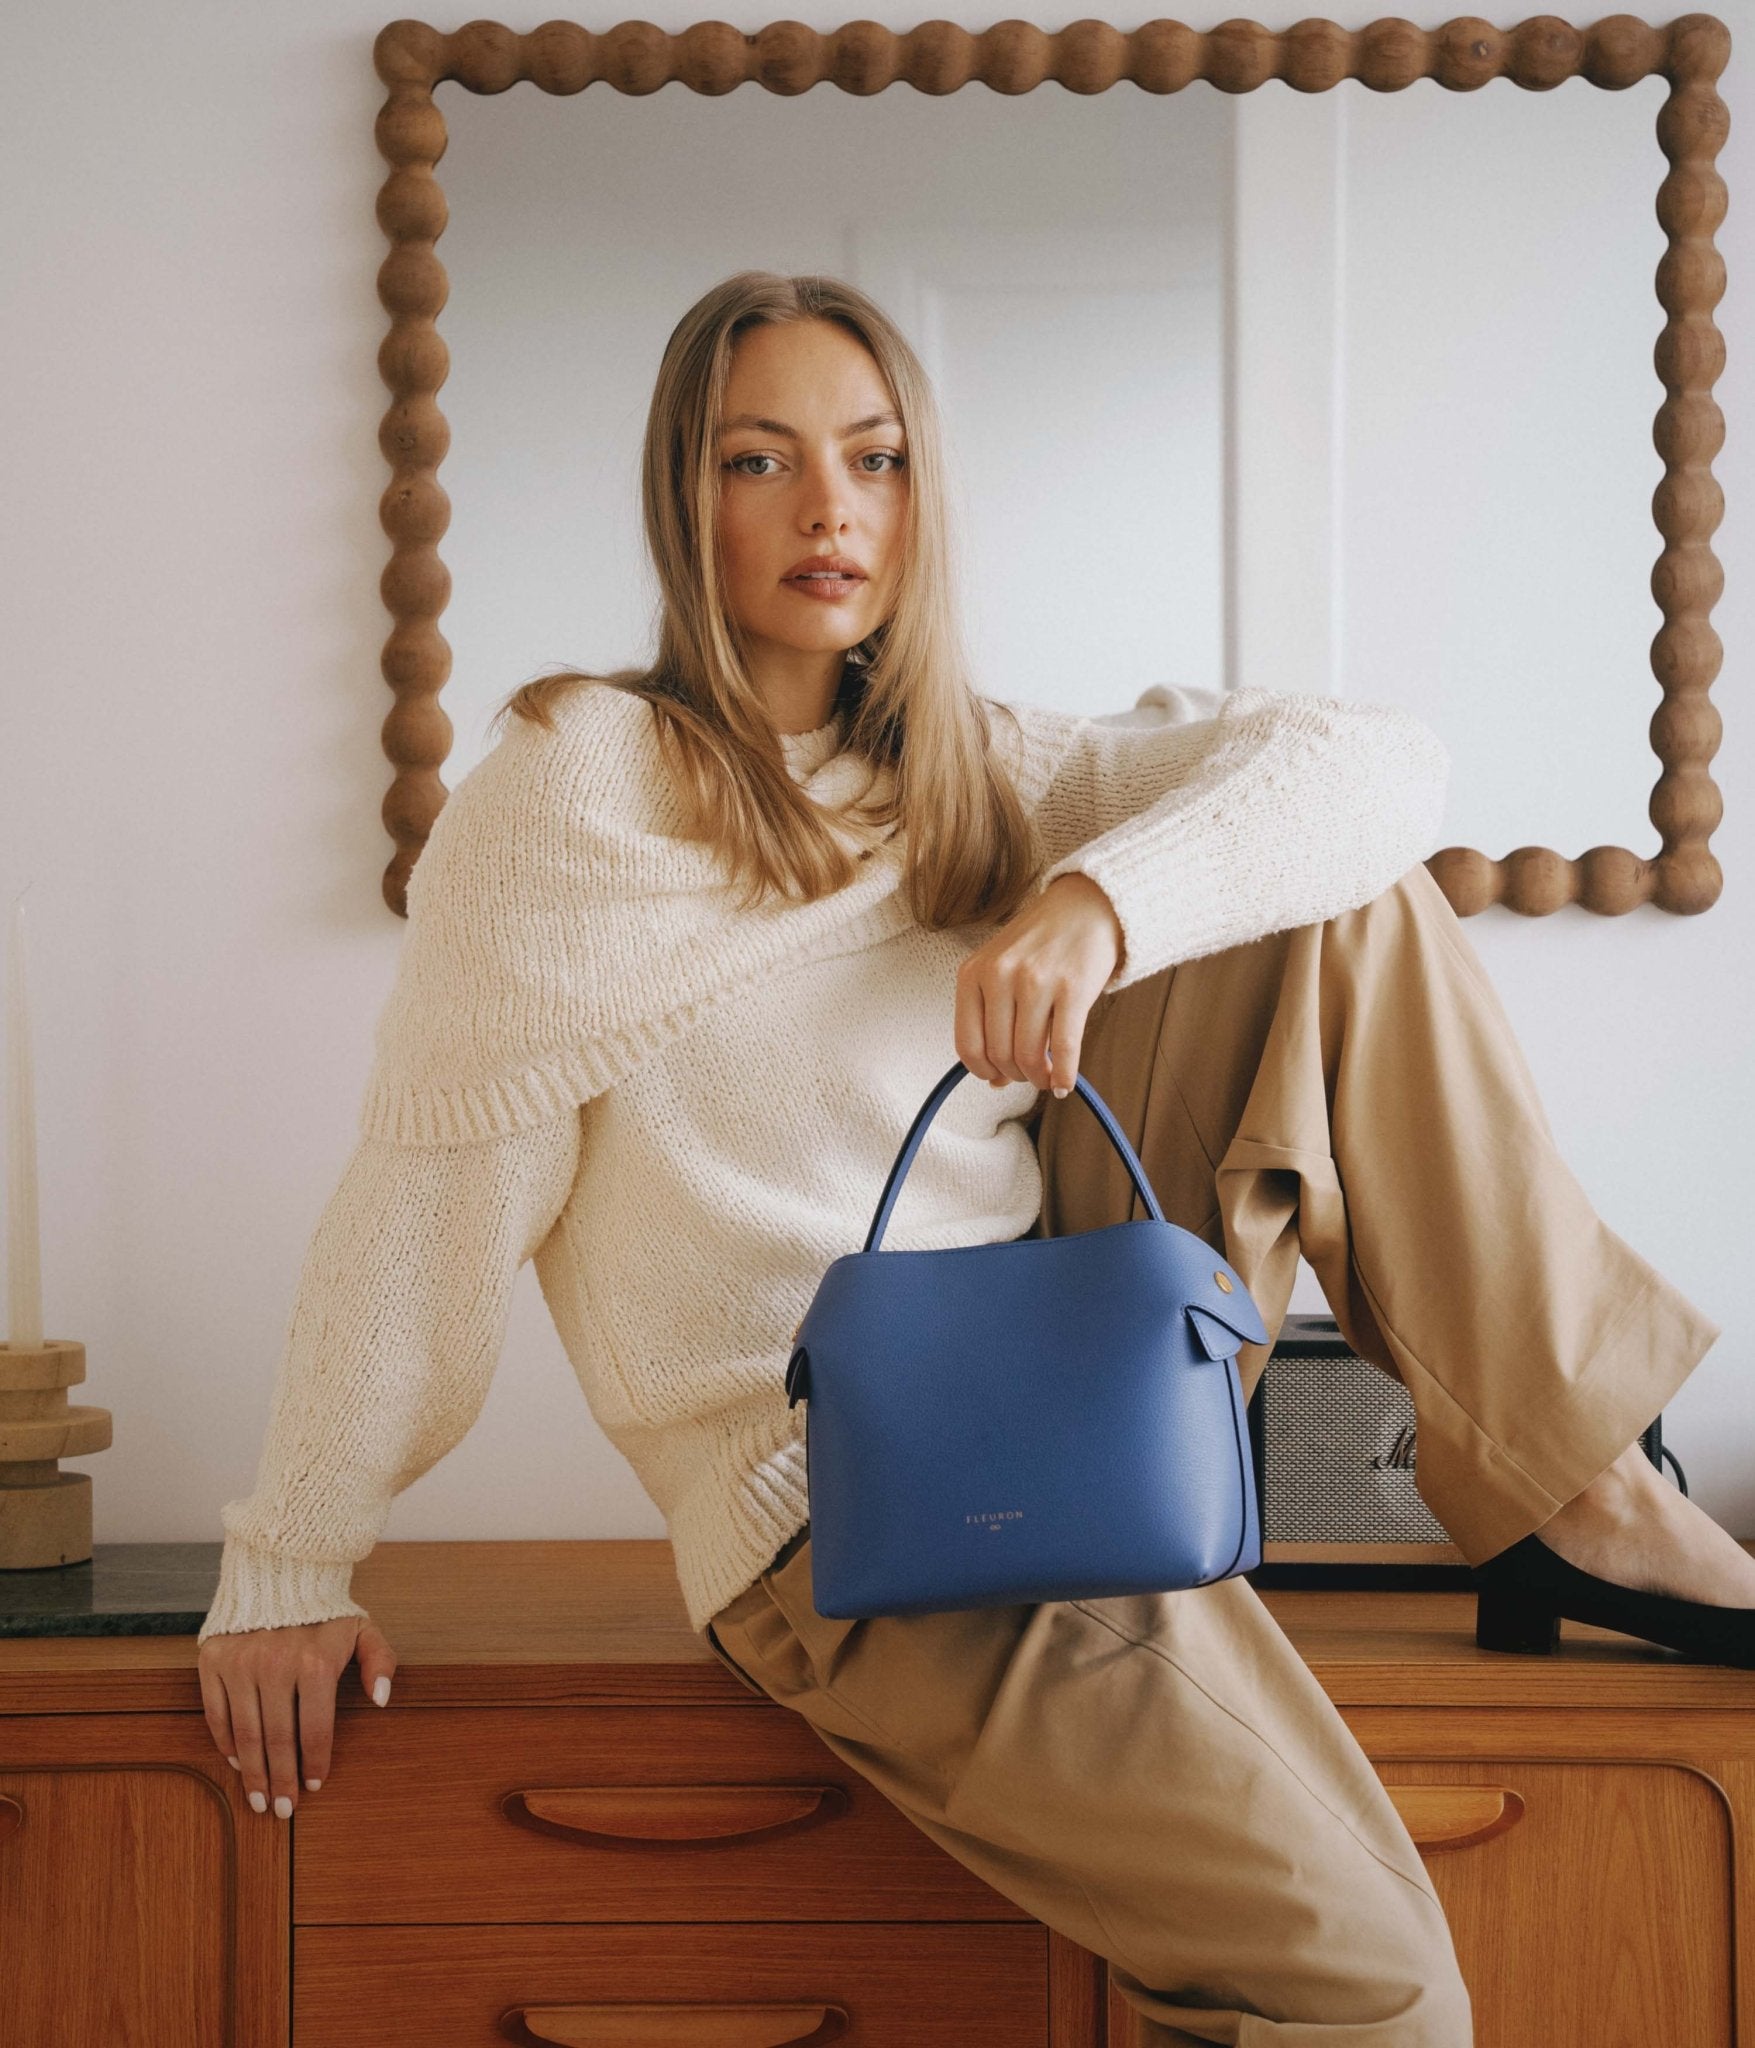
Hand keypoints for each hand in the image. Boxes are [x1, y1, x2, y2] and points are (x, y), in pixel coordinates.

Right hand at [198, 1614, 398, 1818]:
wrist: (279, 1570)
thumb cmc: (324, 1608)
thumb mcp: (362, 1628)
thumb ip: (380, 1661)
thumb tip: (381, 1699)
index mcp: (314, 1663)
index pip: (314, 1730)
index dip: (314, 1763)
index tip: (314, 1786)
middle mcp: (274, 1666)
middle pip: (277, 1741)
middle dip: (281, 1781)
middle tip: (283, 1811)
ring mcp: (239, 1664)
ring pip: (245, 1734)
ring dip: (252, 1773)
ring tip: (259, 1799)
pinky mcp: (213, 1661)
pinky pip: (217, 1713)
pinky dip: (226, 1741)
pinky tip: (237, 1760)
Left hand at [954, 872, 1123, 1094]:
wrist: (1084, 906)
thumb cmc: (1040, 943)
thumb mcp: (1001, 971)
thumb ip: (992, 1021)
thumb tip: (995, 1081)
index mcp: (973, 972)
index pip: (967, 1044)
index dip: (984, 1071)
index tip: (999, 1076)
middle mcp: (999, 975)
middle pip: (1000, 1054)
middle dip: (1016, 1075)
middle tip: (1030, 1075)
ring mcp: (1036, 980)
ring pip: (1029, 1055)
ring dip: (1039, 1078)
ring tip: (1047, 1078)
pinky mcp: (1072, 988)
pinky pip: (1065, 1047)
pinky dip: (1065, 1075)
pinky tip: (1066, 1084)